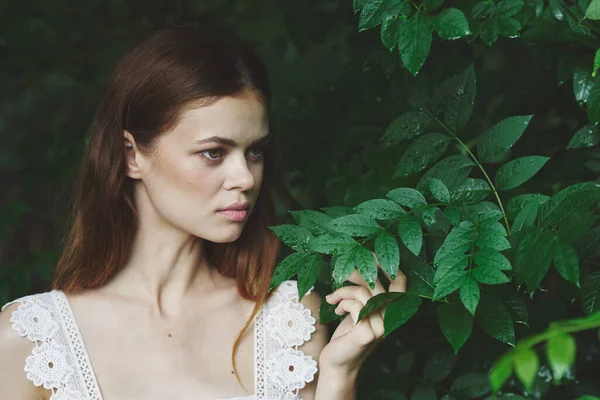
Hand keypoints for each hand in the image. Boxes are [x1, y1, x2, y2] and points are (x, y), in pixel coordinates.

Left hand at [320, 252, 406, 375]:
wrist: (336, 363)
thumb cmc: (346, 334)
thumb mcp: (358, 307)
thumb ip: (365, 290)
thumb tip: (358, 261)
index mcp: (392, 310)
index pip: (400, 283)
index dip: (387, 265)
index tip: (369, 253)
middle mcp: (391, 318)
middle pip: (378, 282)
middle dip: (355, 272)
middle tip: (338, 271)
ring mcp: (381, 327)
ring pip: (364, 292)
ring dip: (343, 291)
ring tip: (333, 299)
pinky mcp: (367, 333)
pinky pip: (356, 305)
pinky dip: (342, 302)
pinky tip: (336, 310)